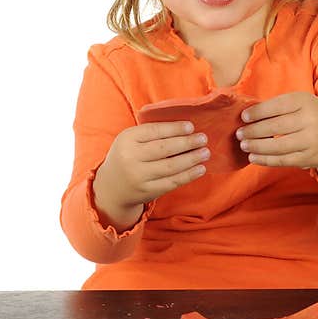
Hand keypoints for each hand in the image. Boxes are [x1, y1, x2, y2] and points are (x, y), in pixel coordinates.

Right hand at [93, 121, 208, 229]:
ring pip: (171, 166)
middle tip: (203, 138)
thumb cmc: (128, 156)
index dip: (175, 128)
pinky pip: (172, 182)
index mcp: (126, 139)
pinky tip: (200, 169)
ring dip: (192, 159)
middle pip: (165, 148)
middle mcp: (130, 158)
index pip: (154, 130)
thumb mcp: (131, 140)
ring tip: (205, 153)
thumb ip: (151, 133)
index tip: (191, 127)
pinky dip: (189, 175)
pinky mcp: (147, 191)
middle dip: (187, 143)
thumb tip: (186, 127)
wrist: (112, 187)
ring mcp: (138, 176)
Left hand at [236, 92, 317, 193]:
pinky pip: (283, 160)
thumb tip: (247, 115)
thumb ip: (279, 106)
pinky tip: (253, 157)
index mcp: (306, 101)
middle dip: (253, 131)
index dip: (258, 112)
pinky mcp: (309, 158)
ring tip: (244, 145)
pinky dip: (265, 160)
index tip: (244, 117)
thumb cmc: (311, 117)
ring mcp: (311, 141)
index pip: (277, 106)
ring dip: (257, 147)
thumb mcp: (301, 104)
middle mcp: (310, 120)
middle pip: (276, 127)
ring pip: (278, 146)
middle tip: (239, 133)